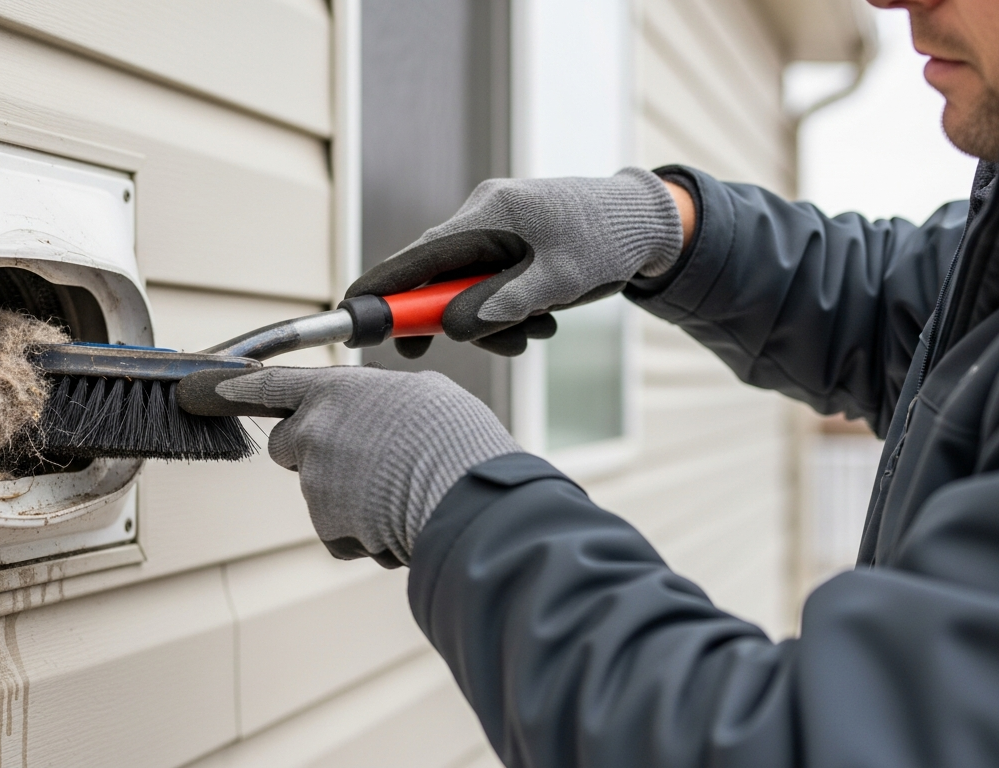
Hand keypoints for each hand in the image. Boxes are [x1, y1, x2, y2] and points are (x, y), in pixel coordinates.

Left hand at [180, 365, 521, 566]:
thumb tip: (382, 414)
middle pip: (290, 445)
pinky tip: (399, 519)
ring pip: (323, 491)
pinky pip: (340, 530)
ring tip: (403, 491)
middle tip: (365, 460)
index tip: (209, 389)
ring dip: (353, 496)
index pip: (273, 384)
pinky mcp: (327, 526)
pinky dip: (364, 531)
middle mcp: (315, 433)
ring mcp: (317, 482)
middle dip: (315, 454)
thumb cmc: (456, 440)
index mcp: (335, 391)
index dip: (240, 387)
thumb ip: (382, 399)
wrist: (466, 499)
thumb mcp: (424, 394)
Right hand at [347, 167, 684, 357]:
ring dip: (491, 321)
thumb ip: (502, 305)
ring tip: (537, 329)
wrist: (649, 223)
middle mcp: (485, 219)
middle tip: (443, 352)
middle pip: (437, 277)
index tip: (350, 313)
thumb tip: (451, 329)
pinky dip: (506, 311)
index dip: (381, 287)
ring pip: (465, 289)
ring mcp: (497, 232)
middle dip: (448, 320)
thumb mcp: (557, 281)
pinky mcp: (512, 246)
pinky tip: (543, 319)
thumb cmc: (607, 242)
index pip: (418, 256)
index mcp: (489, 216)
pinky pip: (489, 285)